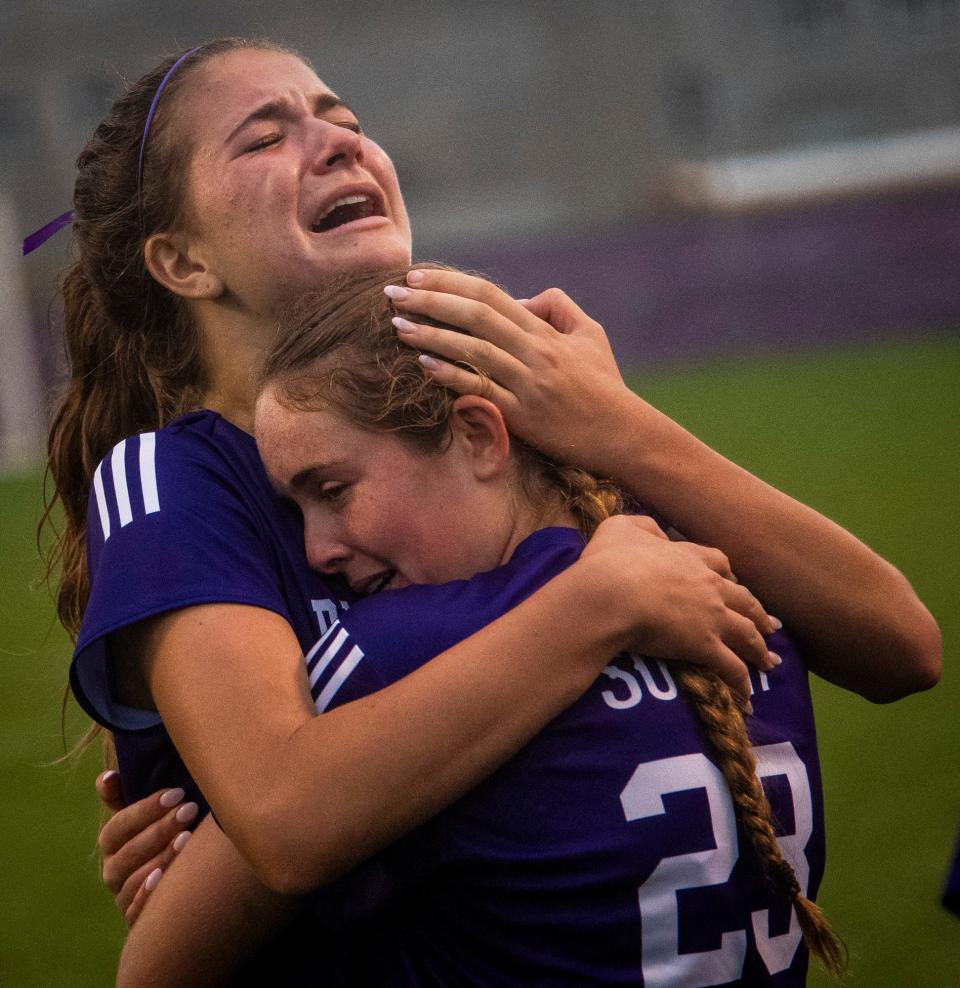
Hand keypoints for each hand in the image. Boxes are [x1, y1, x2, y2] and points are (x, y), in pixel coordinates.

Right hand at [96, 771, 197, 925]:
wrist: (181, 878)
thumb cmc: (162, 833)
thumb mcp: (146, 813)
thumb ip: (123, 794)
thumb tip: (108, 777)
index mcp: (112, 843)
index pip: (118, 826)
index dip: (145, 809)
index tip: (176, 793)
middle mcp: (113, 870)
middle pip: (128, 852)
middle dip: (159, 829)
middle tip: (189, 810)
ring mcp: (123, 895)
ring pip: (132, 880)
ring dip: (159, 858)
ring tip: (187, 839)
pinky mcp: (136, 917)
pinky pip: (135, 911)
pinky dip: (147, 896)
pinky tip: (166, 880)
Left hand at [388, 269, 636, 469]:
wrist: (623, 434)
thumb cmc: (605, 384)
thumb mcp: (590, 334)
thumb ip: (556, 306)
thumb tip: (518, 299)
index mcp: (544, 332)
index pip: (490, 297)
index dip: (451, 283)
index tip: (417, 276)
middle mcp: (534, 353)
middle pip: (475, 317)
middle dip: (430, 301)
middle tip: (393, 294)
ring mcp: (528, 384)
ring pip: (474, 351)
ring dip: (432, 336)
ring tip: (398, 326)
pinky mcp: (523, 416)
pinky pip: (482, 391)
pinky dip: (452, 376)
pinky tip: (424, 365)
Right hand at [578, 515, 781, 703]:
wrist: (612, 593)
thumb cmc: (611, 560)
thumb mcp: (621, 529)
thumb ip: (642, 526)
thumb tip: (655, 534)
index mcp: (689, 557)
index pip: (719, 563)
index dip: (729, 575)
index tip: (733, 582)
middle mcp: (709, 586)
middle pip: (744, 600)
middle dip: (759, 614)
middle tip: (771, 626)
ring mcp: (711, 617)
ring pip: (747, 634)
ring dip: (761, 648)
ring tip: (771, 661)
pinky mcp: (705, 646)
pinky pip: (732, 668)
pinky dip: (743, 682)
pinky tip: (748, 695)